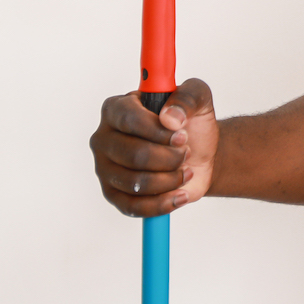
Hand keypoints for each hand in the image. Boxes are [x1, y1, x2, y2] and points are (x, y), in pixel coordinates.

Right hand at [88, 78, 218, 216]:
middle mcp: (104, 138)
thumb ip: (188, 96)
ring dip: (170, 179)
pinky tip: (180, 193)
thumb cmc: (191, 123)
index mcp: (117, 108)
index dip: (158, 131)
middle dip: (170, 158)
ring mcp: (105, 168)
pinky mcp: (113, 194)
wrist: (197, 155)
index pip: (128, 119)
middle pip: (133, 155)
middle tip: (185, 153)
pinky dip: (163, 204)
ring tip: (185, 170)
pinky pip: (133, 207)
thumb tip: (169, 117)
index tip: (181, 136)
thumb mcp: (199, 97)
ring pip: (136, 183)